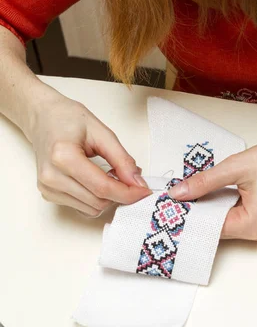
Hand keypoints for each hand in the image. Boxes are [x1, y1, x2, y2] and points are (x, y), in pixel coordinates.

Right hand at [26, 93, 151, 216]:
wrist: (42, 117)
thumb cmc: (68, 118)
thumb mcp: (101, 132)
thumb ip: (121, 158)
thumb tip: (137, 182)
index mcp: (63, 157)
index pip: (102, 187)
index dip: (127, 192)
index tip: (144, 191)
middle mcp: (51, 177)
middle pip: (97, 201)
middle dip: (120, 194)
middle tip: (132, 179)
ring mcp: (47, 188)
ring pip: (90, 208)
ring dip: (108, 197)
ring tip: (112, 175)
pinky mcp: (48, 194)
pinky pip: (81, 207)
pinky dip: (96, 198)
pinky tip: (98, 181)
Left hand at [168, 135, 256, 240]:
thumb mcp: (236, 168)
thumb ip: (204, 182)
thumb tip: (177, 193)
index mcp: (248, 226)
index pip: (207, 226)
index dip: (186, 215)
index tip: (164, 205)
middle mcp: (252, 231)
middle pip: (212, 224)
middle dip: (192, 209)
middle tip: (168, 194)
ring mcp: (255, 224)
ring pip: (219, 217)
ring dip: (204, 203)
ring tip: (182, 189)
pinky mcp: (256, 213)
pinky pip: (229, 211)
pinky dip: (216, 200)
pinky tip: (203, 188)